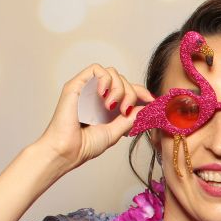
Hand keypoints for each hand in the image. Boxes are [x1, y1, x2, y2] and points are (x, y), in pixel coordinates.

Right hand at [35, 65, 153, 171]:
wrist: (67, 151)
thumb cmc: (86, 145)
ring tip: (111, 106)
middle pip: (123, 80)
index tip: (152, 101)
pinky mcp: (76, 85)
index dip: (142, 91)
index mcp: (107, 105)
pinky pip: (96, 69)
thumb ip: (130, 118)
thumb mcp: (116, 131)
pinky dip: (105, 80)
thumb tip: (145, 106)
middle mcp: (98, 95)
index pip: (128, 89)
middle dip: (131, 93)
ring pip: (112, 73)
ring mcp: (87, 89)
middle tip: (125, 111)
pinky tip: (103, 96)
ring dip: (119, 88)